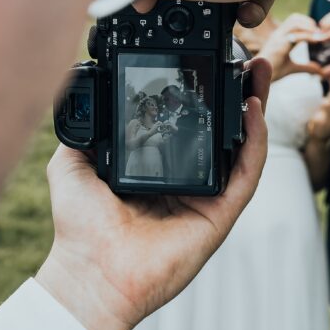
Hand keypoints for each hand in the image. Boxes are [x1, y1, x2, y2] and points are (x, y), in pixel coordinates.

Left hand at [36, 60, 270, 329]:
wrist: (91, 272)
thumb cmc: (79, 229)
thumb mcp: (71, 165)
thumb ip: (83, 132)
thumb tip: (86, 97)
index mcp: (156, 167)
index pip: (188, 122)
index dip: (202, 92)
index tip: (206, 61)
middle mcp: (186, 179)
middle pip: (222, 128)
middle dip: (237, 90)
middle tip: (247, 58)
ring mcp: (207, 196)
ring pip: (242, 145)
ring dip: (255, 107)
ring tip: (259, 72)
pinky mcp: (221, 213)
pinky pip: (246, 172)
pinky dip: (255, 140)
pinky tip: (252, 109)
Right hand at [259, 14, 322, 80]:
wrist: (259, 76)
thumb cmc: (272, 70)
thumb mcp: (292, 68)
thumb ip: (305, 67)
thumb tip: (319, 70)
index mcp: (280, 37)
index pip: (293, 21)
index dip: (307, 23)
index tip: (318, 32)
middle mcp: (278, 34)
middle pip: (294, 18)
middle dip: (309, 22)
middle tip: (319, 33)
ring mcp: (278, 39)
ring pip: (295, 22)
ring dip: (309, 27)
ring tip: (318, 36)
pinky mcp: (279, 46)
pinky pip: (295, 36)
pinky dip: (308, 36)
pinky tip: (316, 41)